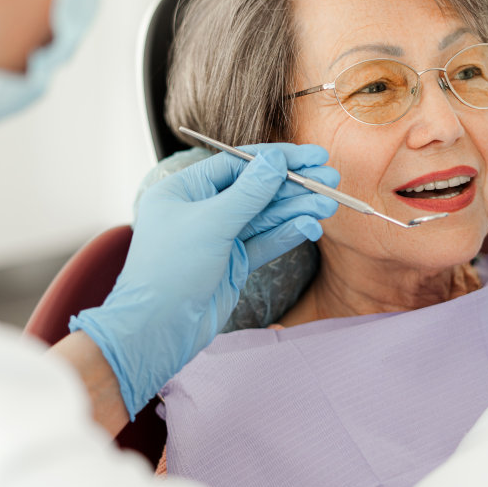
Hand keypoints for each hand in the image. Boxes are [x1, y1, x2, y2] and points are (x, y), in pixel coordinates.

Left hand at [69, 144, 338, 418]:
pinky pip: (265, 243)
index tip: (314, 155)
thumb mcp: (211, 223)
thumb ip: (249, 192)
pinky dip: (288, 234)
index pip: (238, 163)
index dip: (278, 158)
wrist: (156, 331)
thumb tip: (277, 160)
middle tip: (331, 179)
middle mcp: (202, 210)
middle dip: (294, 185)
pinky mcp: (233, 264)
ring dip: (297, 210)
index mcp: (185, 190)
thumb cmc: (170, 271)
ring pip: (265, 217)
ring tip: (329, 205)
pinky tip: (311, 226)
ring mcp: (219, 238)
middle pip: (256, 189)